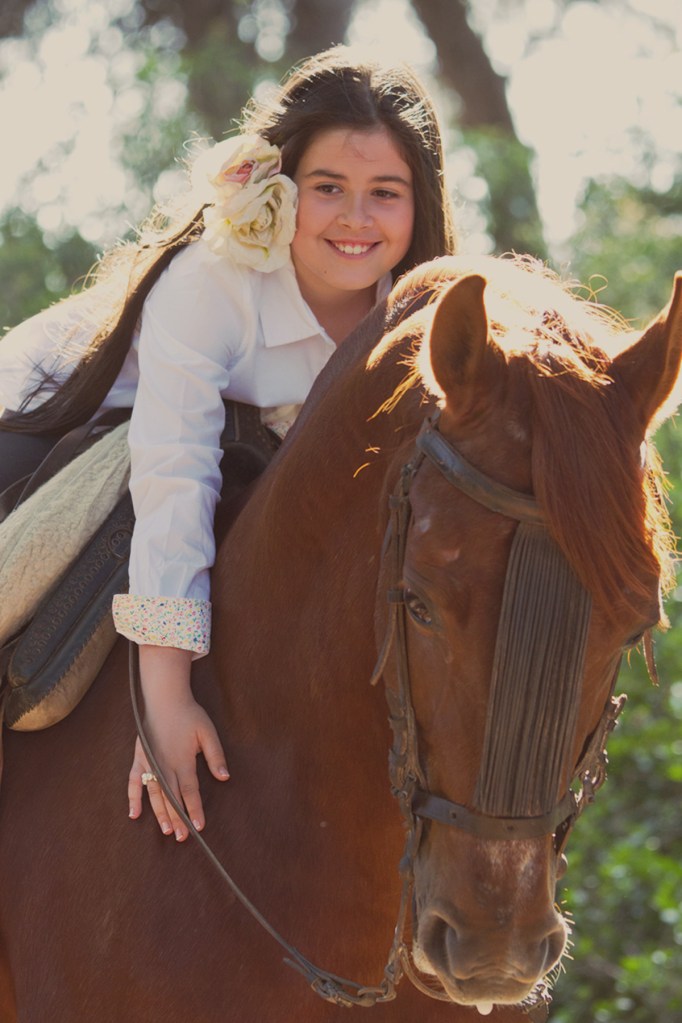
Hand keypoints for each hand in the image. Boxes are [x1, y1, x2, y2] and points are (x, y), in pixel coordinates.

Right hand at [128, 645, 228, 840]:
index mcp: (182, 760)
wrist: (165, 699)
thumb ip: (216, 756)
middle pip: (171, 797)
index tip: (200, 826)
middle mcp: (164, 765)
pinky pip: (133, 782)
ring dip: (160, 813)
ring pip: (154, 794)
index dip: (195, 809)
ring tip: (167, 831)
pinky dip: (133, 798)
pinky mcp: (139, 758)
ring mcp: (149, 763)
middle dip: (178, 818)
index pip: (189, 791)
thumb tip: (225, 778)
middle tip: (184, 837)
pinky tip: (134, 814)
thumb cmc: (189, 714)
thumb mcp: (208, 732)